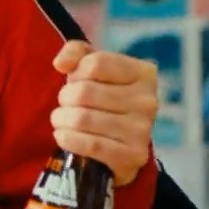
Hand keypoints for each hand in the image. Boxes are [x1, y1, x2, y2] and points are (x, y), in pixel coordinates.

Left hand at [48, 41, 157, 185]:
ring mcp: (142, 130)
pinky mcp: (133, 155)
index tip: (75, 81)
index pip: (95, 63)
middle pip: (85, 92)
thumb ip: (76, 53)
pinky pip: (90, 145)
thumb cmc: (104, 99)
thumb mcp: (93, 69)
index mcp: (144, 73)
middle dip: (65, 98)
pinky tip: (64, 136)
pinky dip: (68, 139)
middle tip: (65, 105)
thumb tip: (61, 63)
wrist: (120, 145)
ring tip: (62, 120)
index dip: (76, 72)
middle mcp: (148, 101)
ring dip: (62, 120)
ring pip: (83, 119)